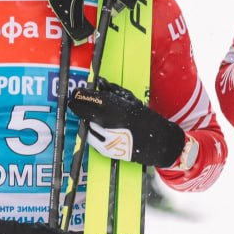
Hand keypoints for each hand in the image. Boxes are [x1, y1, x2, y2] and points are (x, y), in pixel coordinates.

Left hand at [69, 80, 185, 166]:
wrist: (158, 143)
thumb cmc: (147, 119)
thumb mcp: (132, 101)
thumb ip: (113, 92)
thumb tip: (100, 83)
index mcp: (115, 108)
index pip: (89, 99)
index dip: (79, 95)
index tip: (75, 92)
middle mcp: (107, 122)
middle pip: (83, 112)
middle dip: (77, 106)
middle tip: (74, 102)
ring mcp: (104, 137)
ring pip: (85, 125)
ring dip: (85, 119)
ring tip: (89, 116)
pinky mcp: (105, 150)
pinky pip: (91, 138)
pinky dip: (91, 131)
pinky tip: (97, 128)